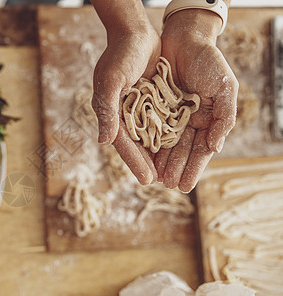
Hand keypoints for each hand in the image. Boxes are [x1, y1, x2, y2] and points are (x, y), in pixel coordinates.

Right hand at [92, 21, 160, 184]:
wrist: (135, 33)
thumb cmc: (120, 55)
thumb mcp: (111, 80)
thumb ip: (107, 110)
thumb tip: (104, 142)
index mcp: (111, 114)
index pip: (123, 143)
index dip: (135, 161)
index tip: (147, 179)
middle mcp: (124, 115)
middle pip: (137, 145)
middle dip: (148, 164)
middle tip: (163, 183)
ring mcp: (139, 109)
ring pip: (151, 137)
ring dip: (160, 155)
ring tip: (172, 173)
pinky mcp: (154, 102)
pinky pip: (161, 123)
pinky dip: (169, 137)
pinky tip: (179, 149)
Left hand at [155, 9, 238, 191]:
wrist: (184, 39)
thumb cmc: (208, 61)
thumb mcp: (224, 87)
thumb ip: (224, 116)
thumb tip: (216, 147)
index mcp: (206, 120)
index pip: (200, 150)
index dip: (193, 168)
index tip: (185, 186)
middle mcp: (187, 121)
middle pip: (180, 150)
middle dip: (175, 168)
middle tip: (167, 185)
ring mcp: (169, 115)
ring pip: (164, 143)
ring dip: (160, 161)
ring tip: (154, 177)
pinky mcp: (152, 106)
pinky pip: (148, 127)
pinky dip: (146, 142)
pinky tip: (142, 155)